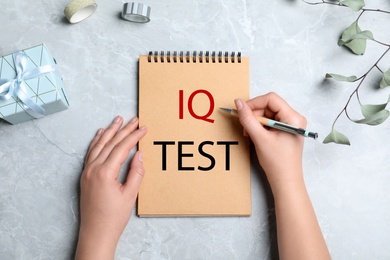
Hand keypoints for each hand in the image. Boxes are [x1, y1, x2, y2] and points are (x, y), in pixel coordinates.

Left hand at [75, 116, 146, 259]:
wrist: (95, 233)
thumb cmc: (113, 218)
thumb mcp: (130, 195)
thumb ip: (136, 172)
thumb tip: (139, 154)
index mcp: (105, 173)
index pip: (122, 148)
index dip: (134, 136)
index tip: (143, 128)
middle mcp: (93, 169)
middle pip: (110, 143)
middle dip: (123, 130)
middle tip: (134, 119)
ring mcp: (86, 172)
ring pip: (99, 145)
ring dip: (109, 131)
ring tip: (118, 120)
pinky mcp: (84, 176)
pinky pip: (91, 153)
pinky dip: (97, 141)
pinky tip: (101, 134)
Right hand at [235, 93, 330, 258]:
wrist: (285, 181)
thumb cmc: (277, 162)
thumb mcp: (260, 138)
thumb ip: (248, 119)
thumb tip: (238, 103)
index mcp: (293, 118)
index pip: (271, 99)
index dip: (254, 103)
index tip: (242, 111)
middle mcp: (294, 118)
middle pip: (269, 106)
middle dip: (254, 114)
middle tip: (245, 126)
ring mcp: (290, 124)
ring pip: (267, 114)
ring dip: (255, 121)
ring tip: (249, 133)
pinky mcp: (285, 130)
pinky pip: (269, 122)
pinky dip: (259, 127)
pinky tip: (254, 135)